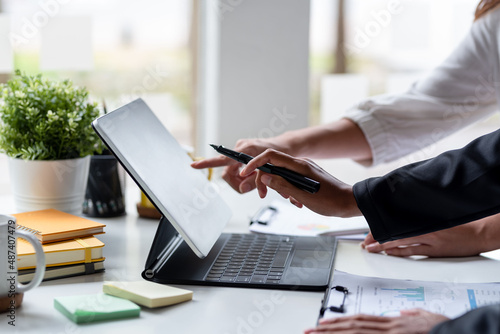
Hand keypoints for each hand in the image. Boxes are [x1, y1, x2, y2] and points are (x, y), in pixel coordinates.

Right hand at [190, 138, 290, 193]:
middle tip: (250, 188)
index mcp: (246, 150)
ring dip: (242, 181)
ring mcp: (241, 150)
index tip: (193, 165)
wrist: (287, 147)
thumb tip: (242, 189)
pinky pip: (238, 170)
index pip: (222, 159)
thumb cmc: (282, 156)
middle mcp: (240, 148)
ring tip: (257, 181)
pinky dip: (245, 176)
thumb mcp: (271, 171)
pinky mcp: (243, 154)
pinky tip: (254, 176)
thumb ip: (256, 181)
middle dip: (237, 183)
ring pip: (233, 173)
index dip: (207, 164)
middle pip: (228, 172)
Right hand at [240, 149, 360, 217]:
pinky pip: (290, 180)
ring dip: (279, 187)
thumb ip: (282, 185)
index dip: (256, 163)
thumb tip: (265, 177)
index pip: (271, 156)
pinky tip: (296, 201)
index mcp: (299, 165)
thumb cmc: (332, 200)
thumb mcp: (303, 196)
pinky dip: (288, 190)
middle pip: (273, 165)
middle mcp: (301, 164)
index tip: (245, 172)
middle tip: (262, 195)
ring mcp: (304, 170)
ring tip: (289, 201)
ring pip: (281, 174)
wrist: (350, 202)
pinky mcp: (307, 177)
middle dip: (265, 179)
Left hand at [304, 309, 448, 333]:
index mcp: (392, 322)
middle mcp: (388, 328)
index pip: (359, 319)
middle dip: (328, 329)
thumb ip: (412, 314)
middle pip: (352, 326)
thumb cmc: (442, 327)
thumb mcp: (426, 317)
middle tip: (309, 330)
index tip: (323, 323)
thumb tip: (403, 313)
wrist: (457, 331)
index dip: (339, 321)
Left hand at [361, 217, 491, 256]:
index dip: (382, 227)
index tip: (370, 230)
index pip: (397, 222)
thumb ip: (420, 212)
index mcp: (424, 218)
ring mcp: (429, 241)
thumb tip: (403, 209)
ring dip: (385, 247)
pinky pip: (413, 252)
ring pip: (401, 244)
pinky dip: (400, 252)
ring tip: (372, 249)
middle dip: (378, 238)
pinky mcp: (435, 251)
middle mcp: (424, 229)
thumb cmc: (461, 221)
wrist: (480, 232)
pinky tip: (390, 254)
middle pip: (395, 234)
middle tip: (365, 242)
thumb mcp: (438, 212)